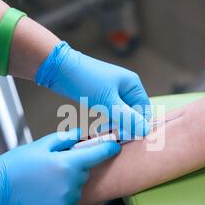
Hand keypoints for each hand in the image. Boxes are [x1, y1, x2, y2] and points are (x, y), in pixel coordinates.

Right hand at [0, 129, 119, 204]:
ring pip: (76, 189)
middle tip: (53, 166)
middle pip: (84, 172)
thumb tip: (82, 134)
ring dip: (67, 184)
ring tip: (44, 182)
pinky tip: (43, 195)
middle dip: (74, 167)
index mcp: (68, 164)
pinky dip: (60, 199)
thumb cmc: (14, 168)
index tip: (114, 145)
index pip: (98, 154)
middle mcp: (71, 186)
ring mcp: (66, 203)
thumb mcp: (40, 145)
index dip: (108, 148)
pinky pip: (68, 204)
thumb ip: (66, 139)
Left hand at [36, 41, 150, 136]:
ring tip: (102, 132)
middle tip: (112, 137)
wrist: (59, 68)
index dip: (137, 125)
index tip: (125, 137)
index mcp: (132, 84)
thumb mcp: (108, 101)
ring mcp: (113, 90)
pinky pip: (110, 112)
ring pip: (121, 114)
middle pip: (133, 113)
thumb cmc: (85, 81)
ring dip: (114, 125)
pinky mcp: (101, 95)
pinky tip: (97, 128)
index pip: (144, 111)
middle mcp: (125, 87)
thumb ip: (127, 117)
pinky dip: (106, 120)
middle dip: (124, 126)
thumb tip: (146, 131)